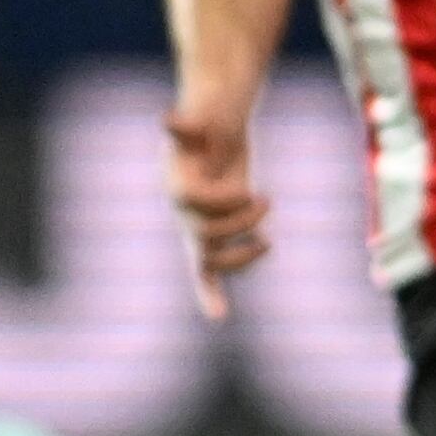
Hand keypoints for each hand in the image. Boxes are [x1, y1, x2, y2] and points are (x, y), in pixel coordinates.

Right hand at [166, 98, 268, 318]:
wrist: (213, 138)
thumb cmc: (205, 127)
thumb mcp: (199, 123)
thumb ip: (187, 126)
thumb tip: (169, 120)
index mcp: (176, 185)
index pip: (193, 202)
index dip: (222, 201)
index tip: (249, 190)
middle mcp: (183, 213)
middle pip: (206, 233)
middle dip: (240, 222)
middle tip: (266, 199)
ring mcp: (198, 228)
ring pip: (210, 260)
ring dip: (239, 258)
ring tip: (266, 242)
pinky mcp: (214, 236)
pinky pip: (207, 273)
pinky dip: (209, 294)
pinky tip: (218, 315)